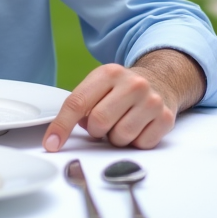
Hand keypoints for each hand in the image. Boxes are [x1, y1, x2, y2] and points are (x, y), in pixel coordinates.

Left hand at [43, 63, 175, 151]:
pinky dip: (134, 142)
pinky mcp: (165, 118)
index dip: (61, 126)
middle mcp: (132, 84)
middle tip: (103, 123)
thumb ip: (80, 105)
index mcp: (109, 73)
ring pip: (120, 137)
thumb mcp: (99, 85)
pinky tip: (138, 126)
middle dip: (96, 130)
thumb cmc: (121, 89)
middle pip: (98, 123)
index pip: (77, 103)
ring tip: (121, 123)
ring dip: (115, 138)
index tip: (51, 144)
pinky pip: (140, 144)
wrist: (160, 81)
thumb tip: (59, 135)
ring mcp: (151, 101)